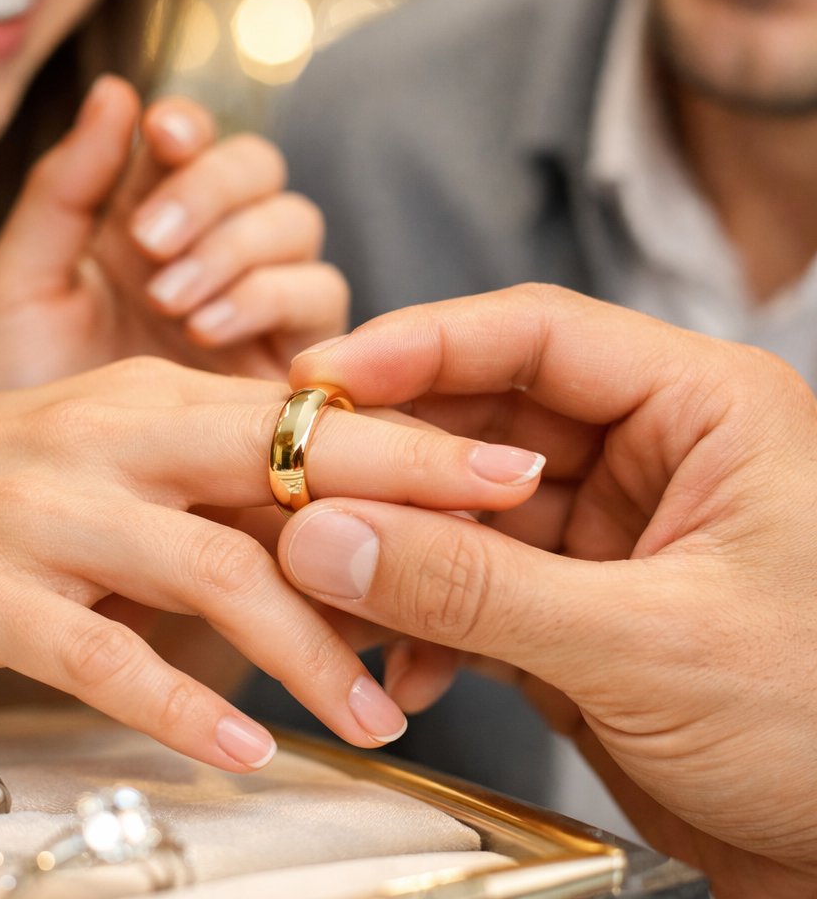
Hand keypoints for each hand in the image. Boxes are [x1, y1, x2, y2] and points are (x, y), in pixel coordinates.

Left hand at [0, 76, 345, 394]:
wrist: (37, 503)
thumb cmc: (14, 393)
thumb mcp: (20, 285)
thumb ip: (62, 191)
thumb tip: (117, 89)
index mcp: (142, 220)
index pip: (195, 144)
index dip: (192, 130)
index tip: (162, 138)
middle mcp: (208, 254)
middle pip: (262, 176)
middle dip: (214, 195)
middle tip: (150, 245)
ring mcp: (254, 309)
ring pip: (299, 233)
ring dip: (241, 250)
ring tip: (172, 302)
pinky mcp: (287, 366)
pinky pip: (318, 305)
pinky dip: (270, 301)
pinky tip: (207, 332)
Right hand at [0, 358, 541, 772]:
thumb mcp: (105, 460)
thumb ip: (209, 484)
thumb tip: (327, 529)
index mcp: (151, 401)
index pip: (305, 414)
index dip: (412, 440)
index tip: (507, 466)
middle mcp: (111, 437)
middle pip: (283, 455)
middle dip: (407, 487)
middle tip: (512, 526)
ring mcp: (48, 508)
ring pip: (212, 566)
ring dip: (309, 645)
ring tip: (385, 712)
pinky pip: (103, 653)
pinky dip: (181, 703)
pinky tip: (244, 750)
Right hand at [279, 285, 816, 898]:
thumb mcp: (647, 647)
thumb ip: (476, 591)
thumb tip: (326, 538)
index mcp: (702, 409)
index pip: (540, 335)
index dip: (422, 344)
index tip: (325, 375)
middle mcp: (649, 451)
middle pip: (486, 417)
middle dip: (394, 462)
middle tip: (304, 492)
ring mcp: (604, 528)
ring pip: (465, 506)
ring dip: (396, 549)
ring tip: (329, 588)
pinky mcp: (570, 602)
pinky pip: (470, 582)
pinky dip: (424, 620)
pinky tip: (402, 670)